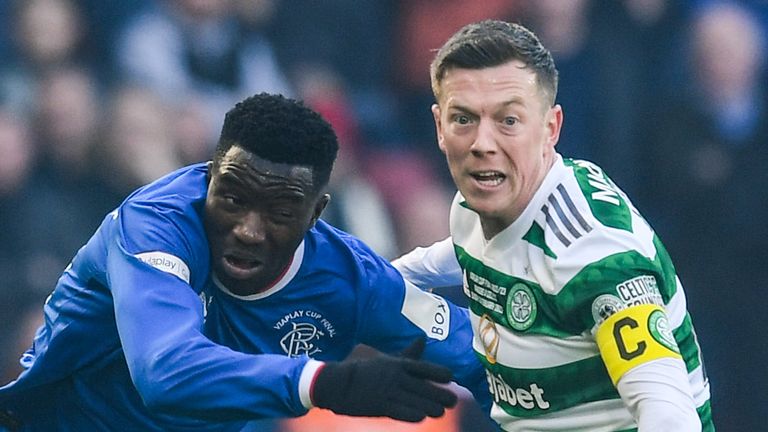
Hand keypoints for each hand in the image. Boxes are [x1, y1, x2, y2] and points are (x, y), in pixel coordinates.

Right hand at [310, 338, 457, 421]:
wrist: (335, 382)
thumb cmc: (358, 366)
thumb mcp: (380, 355)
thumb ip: (404, 353)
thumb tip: (422, 340)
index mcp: (397, 363)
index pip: (426, 368)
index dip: (440, 374)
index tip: (450, 378)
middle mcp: (396, 377)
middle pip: (427, 388)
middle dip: (442, 396)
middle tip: (452, 401)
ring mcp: (389, 392)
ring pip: (419, 402)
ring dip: (432, 408)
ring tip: (439, 411)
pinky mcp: (381, 406)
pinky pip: (403, 413)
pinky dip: (414, 415)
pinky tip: (421, 417)